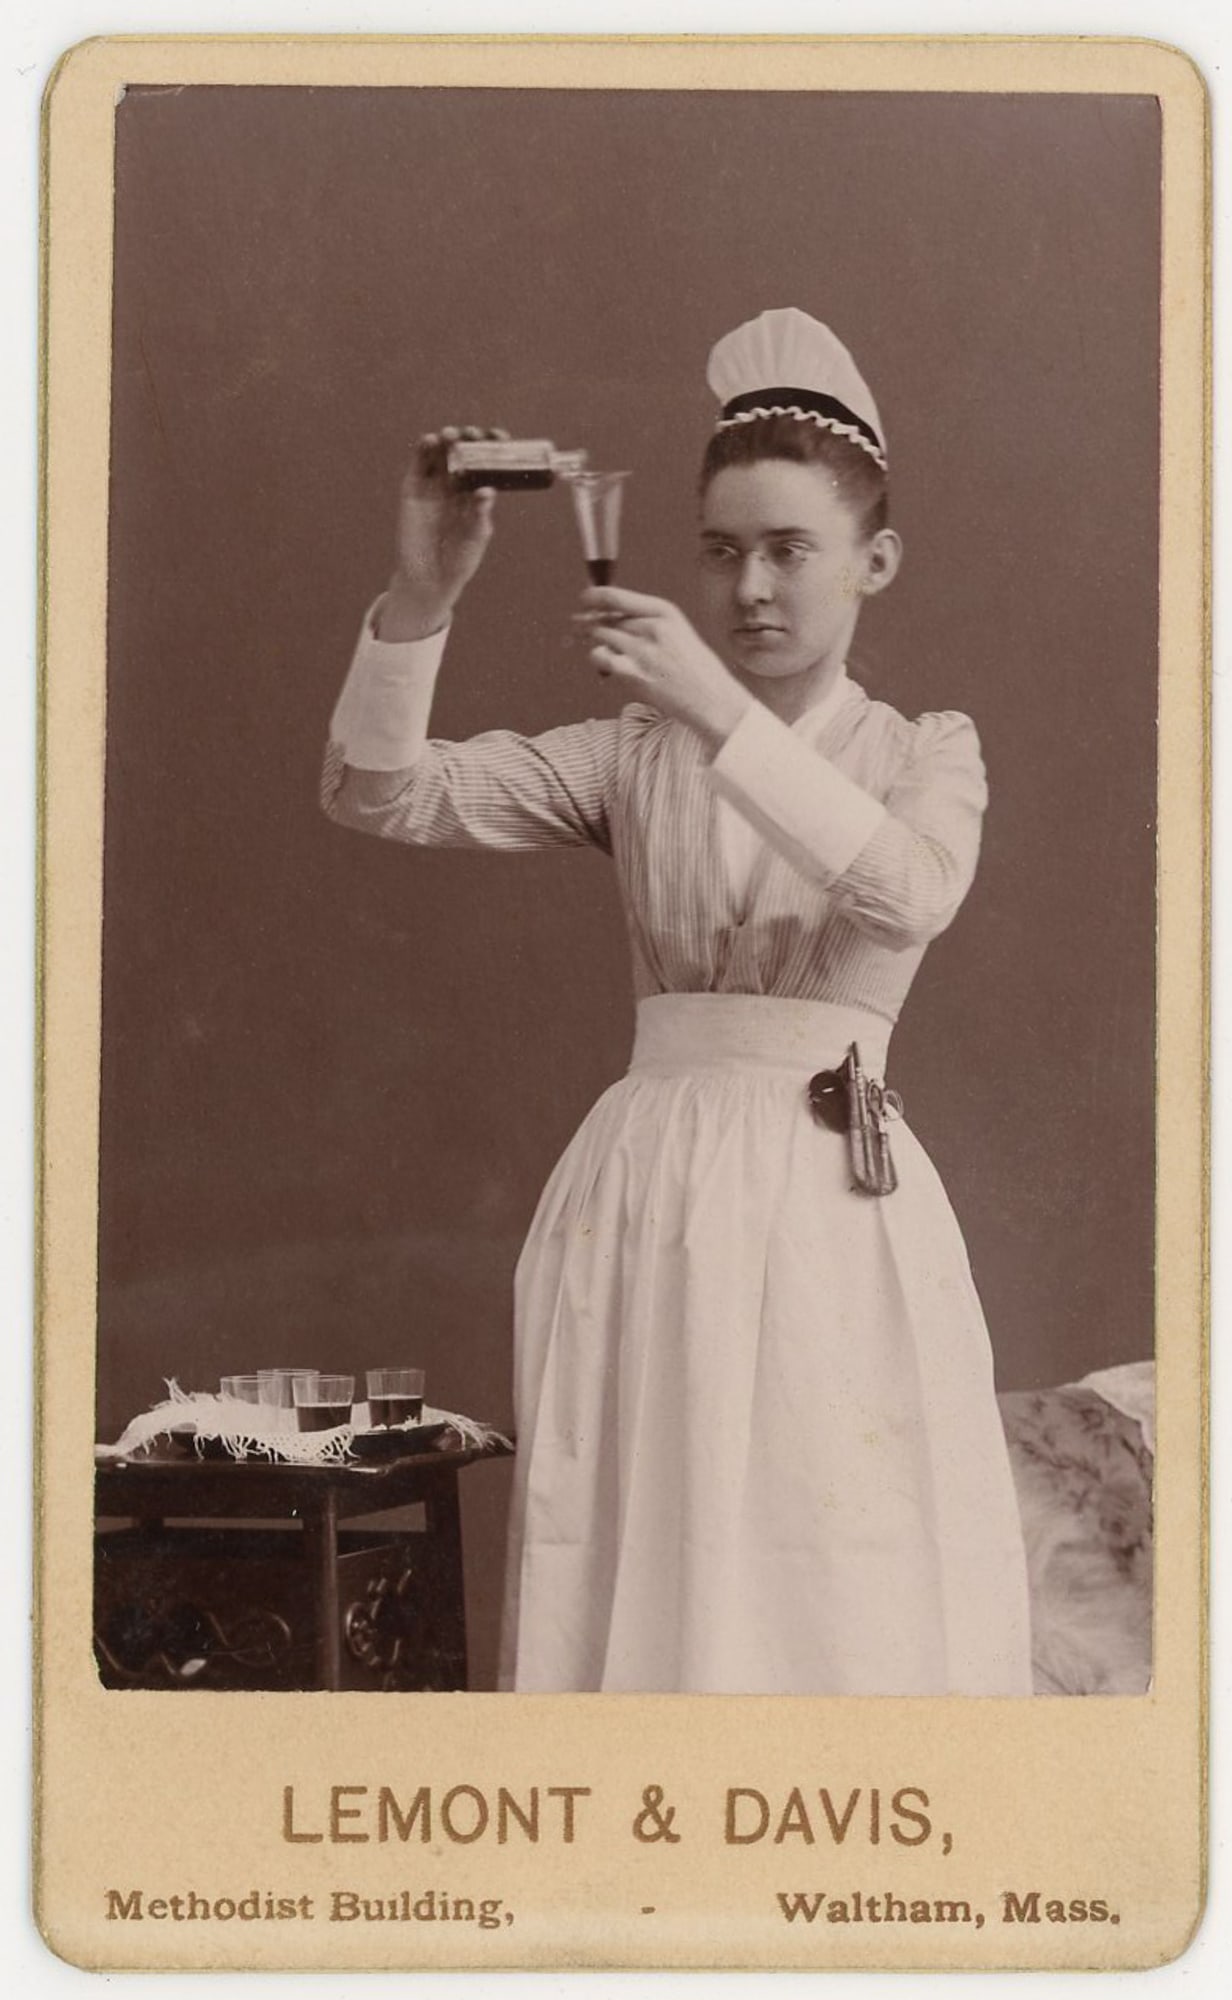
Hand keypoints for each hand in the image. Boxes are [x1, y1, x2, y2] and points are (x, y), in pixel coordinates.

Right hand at [379, 425, 507, 639]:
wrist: (429, 577)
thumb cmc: (459, 559)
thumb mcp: (475, 535)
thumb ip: (480, 513)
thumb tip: (487, 490)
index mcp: (476, 493)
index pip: (486, 463)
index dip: (493, 448)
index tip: (501, 437)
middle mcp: (456, 485)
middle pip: (463, 454)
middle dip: (469, 440)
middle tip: (474, 433)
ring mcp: (434, 485)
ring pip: (440, 455)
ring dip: (446, 440)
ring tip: (450, 434)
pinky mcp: (413, 489)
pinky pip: (419, 465)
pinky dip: (423, 450)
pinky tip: (430, 441)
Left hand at [577, 586, 752, 749]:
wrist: (712, 699)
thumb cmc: (697, 669)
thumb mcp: (677, 632)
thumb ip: (647, 623)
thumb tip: (610, 617)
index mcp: (664, 612)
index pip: (616, 597)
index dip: (593, 596)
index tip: (584, 598)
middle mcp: (651, 626)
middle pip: (604, 616)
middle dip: (586, 621)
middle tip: (576, 626)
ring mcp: (641, 650)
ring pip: (598, 635)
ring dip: (588, 639)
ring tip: (584, 642)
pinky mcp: (633, 673)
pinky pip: (600, 658)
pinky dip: (598, 659)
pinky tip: (604, 665)